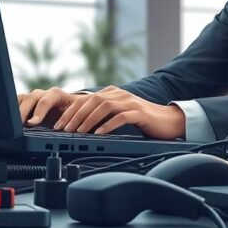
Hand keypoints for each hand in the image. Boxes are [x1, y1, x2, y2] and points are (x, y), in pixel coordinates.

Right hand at [17, 87, 83, 126]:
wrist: (71, 107)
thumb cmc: (74, 112)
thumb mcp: (74, 115)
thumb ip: (70, 120)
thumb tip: (68, 129)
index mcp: (56, 94)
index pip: (45, 101)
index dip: (38, 112)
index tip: (32, 123)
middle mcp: (43, 94)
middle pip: (30, 99)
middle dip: (23, 112)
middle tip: (19, 126)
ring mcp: (33, 97)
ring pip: (21, 99)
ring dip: (16, 111)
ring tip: (13, 125)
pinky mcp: (26, 103)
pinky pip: (16, 103)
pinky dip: (12, 111)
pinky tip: (10, 121)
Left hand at [53, 86, 185, 139]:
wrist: (169, 121)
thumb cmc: (142, 120)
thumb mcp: (119, 114)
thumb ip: (103, 114)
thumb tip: (80, 125)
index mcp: (113, 93)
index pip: (86, 99)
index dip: (71, 111)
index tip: (59, 124)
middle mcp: (120, 94)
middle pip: (92, 100)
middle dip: (75, 115)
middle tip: (64, 129)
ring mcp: (130, 102)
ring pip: (104, 106)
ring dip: (88, 120)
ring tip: (78, 132)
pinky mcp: (140, 113)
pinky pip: (121, 117)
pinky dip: (108, 125)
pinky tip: (99, 134)